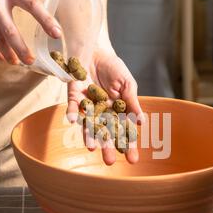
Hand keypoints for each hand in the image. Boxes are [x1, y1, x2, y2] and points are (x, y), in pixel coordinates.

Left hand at [66, 49, 143, 165]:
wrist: (96, 50)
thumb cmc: (114, 68)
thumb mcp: (127, 84)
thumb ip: (132, 102)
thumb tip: (141, 122)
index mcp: (116, 112)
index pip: (123, 132)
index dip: (128, 145)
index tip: (132, 159)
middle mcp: (101, 112)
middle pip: (105, 133)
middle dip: (107, 147)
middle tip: (110, 162)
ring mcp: (87, 106)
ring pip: (88, 124)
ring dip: (89, 136)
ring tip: (92, 148)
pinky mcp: (74, 96)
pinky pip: (72, 106)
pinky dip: (72, 112)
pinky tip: (73, 120)